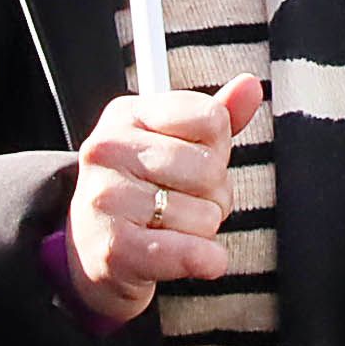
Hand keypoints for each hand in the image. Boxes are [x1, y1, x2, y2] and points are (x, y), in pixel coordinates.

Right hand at [65, 76, 263, 324]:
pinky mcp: (115, 249)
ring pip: (206, 215)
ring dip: (203, 230)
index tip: (192, 162)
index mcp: (126, 114)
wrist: (93, 252)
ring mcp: (106, 198)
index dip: (217, 147)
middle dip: (214, 194)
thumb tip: (251, 85)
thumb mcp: (174, 144)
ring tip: (171, 229)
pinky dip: (208, 261)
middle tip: (183, 203)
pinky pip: (194, 253)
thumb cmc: (144, 191)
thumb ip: (217, 116)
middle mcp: (107, 149)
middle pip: (211, 168)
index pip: (211, 118)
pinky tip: (193, 258)